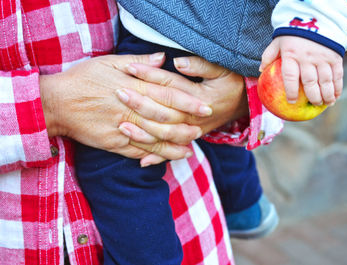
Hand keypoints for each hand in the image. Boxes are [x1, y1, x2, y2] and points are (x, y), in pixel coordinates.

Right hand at [40, 53, 211, 159]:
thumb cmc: (82, 79)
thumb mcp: (108, 63)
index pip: (167, 96)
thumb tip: (163, 59)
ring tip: (191, 146)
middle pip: (165, 120)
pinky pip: (138, 151)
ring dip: (175, 143)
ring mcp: (122, 129)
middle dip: (186, 125)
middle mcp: (130, 110)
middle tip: (202, 128)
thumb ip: (138, 63)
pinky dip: (155, 155)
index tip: (204, 107)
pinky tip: (169, 157)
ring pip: (155, 139)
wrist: (56, 103)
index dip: (188, 102)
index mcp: (132, 88)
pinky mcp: (113, 144)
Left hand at [119, 57, 247, 164]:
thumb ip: (200, 65)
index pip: (170, 85)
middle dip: (139, 103)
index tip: (129, 68)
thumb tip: (177, 61)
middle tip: (118, 93)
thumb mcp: (222, 68)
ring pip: (165, 134)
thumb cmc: (232, 82)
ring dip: (143, 131)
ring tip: (121, 126)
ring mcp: (193, 130)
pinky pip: (174, 151)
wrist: (245, 103)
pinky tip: (141, 162)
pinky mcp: (192, 138)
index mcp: (200, 97)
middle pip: (163, 111)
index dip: (149, 75)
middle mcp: (195, 117)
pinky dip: (159, 157)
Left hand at [260, 36, 342, 105]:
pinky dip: (337, 87)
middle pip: (310, 82)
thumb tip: (260, 70)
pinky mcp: (335, 56)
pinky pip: (337, 74)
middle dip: (313, 96)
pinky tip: (335, 96)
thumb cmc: (292, 35)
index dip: (291, 90)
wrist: (314, 18)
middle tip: (313, 104)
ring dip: (327, 94)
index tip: (291, 101)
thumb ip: (269, 56)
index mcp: (291, 55)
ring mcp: (322, 57)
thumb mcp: (278, 42)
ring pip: (326, 80)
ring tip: (326, 104)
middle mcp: (307, 57)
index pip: (290, 76)